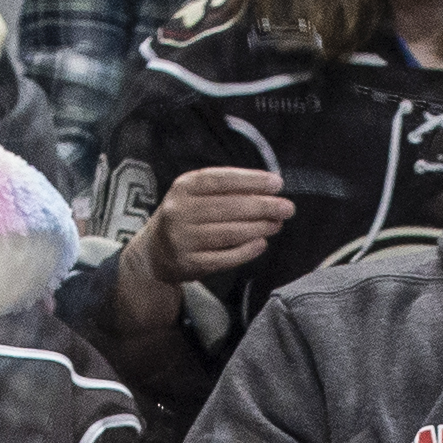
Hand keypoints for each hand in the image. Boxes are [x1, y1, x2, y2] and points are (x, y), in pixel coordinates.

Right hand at [131, 163, 296, 287]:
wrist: (155, 252)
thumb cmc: (186, 217)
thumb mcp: (196, 195)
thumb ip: (226, 190)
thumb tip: (268, 190)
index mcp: (184, 187)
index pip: (221, 179)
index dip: (251, 181)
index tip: (277, 183)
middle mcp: (180, 211)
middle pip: (228, 207)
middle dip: (262, 207)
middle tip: (287, 208)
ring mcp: (183, 239)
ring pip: (228, 233)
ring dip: (258, 228)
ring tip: (277, 224)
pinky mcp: (189, 263)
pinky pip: (224, 257)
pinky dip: (246, 251)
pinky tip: (262, 244)